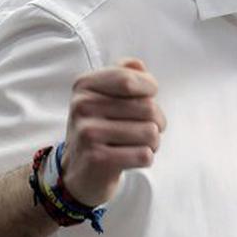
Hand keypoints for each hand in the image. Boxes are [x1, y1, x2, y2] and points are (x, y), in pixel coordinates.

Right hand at [60, 58, 164, 205]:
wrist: (79, 171)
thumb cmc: (101, 128)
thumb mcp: (105, 95)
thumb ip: (124, 73)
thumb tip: (138, 65)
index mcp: (85, 85)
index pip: (130, 79)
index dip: (150, 88)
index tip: (148, 96)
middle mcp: (82, 106)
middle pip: (148, 107)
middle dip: (156, 121)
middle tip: (142, 129)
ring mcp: (88, 133)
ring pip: (151, 132)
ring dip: (153, 142)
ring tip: (135, 144)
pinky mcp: (98, 159)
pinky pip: (145, 155)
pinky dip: (146, 158)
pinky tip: (130, 158)